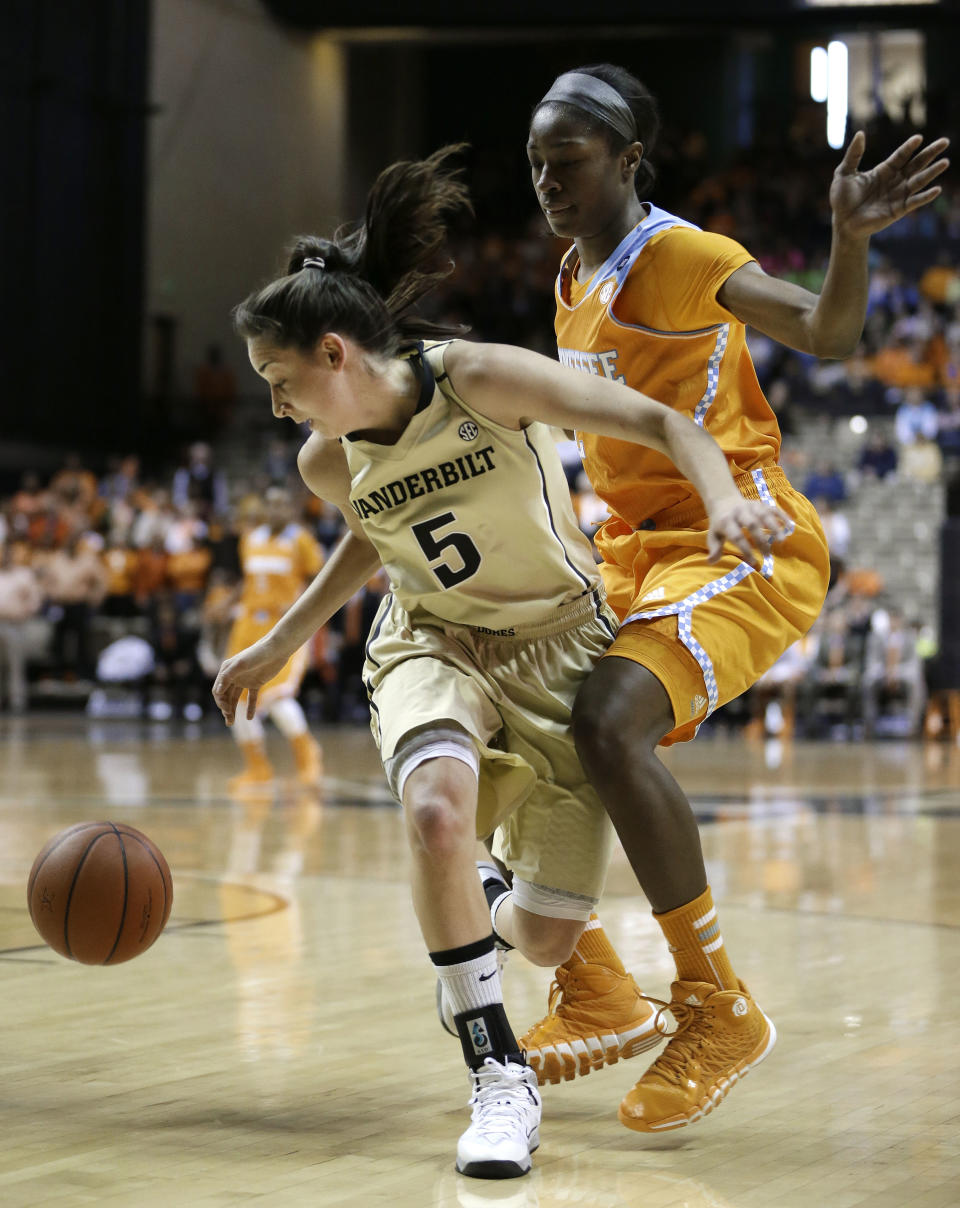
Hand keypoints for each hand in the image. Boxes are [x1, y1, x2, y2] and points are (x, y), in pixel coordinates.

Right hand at [212, 639, 288, 723]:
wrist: (276, 650)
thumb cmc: (257, 654)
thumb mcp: (241, 664)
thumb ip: (228, 677)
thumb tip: (218, 692)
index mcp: (226, 671)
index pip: (218, 691)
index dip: (220, 702)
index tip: (227, 710)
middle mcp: (234, 676)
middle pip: (226, 696)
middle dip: (226, 709)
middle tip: (229, 721)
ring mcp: (245, 680)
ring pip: (236, 698)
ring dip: (233, 710)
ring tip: (232, 722)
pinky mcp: (256, 683)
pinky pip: (251, 698)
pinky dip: (250, 708)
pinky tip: (250, 718)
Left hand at [707, 497, 791, 565]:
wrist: (724, 500)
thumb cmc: (720, 523)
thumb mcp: (713, 535)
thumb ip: (714, 548)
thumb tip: (710, 561)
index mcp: (726, 521)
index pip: (736, 536)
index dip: (745, 549)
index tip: (753, 562)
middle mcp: (740, 512)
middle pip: (752, 524)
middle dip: (761, 539)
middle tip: (767, 555)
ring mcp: (752, 506)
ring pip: (764, 515)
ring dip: (774, 527)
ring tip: (781, 542)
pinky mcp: (761, 504)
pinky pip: (773, 509)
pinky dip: (783, 516)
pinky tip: (791, 527)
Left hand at [830, 131, 949, 239]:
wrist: (842, 223)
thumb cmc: (842, 199)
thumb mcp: (844, 173)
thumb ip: (853, 155)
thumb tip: (860, 134)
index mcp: (884, 170)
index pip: (900, 156)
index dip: (909, 147)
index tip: (918, 138)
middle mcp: (895, 181)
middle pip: (916, 164)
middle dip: (930, 153)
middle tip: (945, 141)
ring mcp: (898, 195)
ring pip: (919, 181)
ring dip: (932, 172)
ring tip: (945, 162)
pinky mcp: (898, 210)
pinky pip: (914, 202)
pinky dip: (925, 196)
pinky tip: (937, 189)